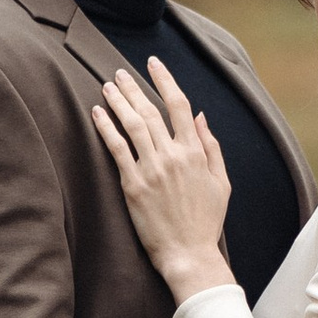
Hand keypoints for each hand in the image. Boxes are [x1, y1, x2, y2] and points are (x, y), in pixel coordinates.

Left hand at [92, 62, 236, 300]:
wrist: (189, 254)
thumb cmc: (206, 222)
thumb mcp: (221, 182)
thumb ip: (211, 147)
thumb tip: (202, 117)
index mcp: (195, 152)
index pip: (179, 105)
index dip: (165, 80)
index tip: (154, 63)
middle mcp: (173, 156)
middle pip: (149, 111)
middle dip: (133, 87)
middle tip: (119, 73)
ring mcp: (151, 170)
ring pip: (132, 125)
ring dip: (118, 102)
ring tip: (107, 86)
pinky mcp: (133, 186)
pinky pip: (117, 149)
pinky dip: (106, 128)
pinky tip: (97, 113)